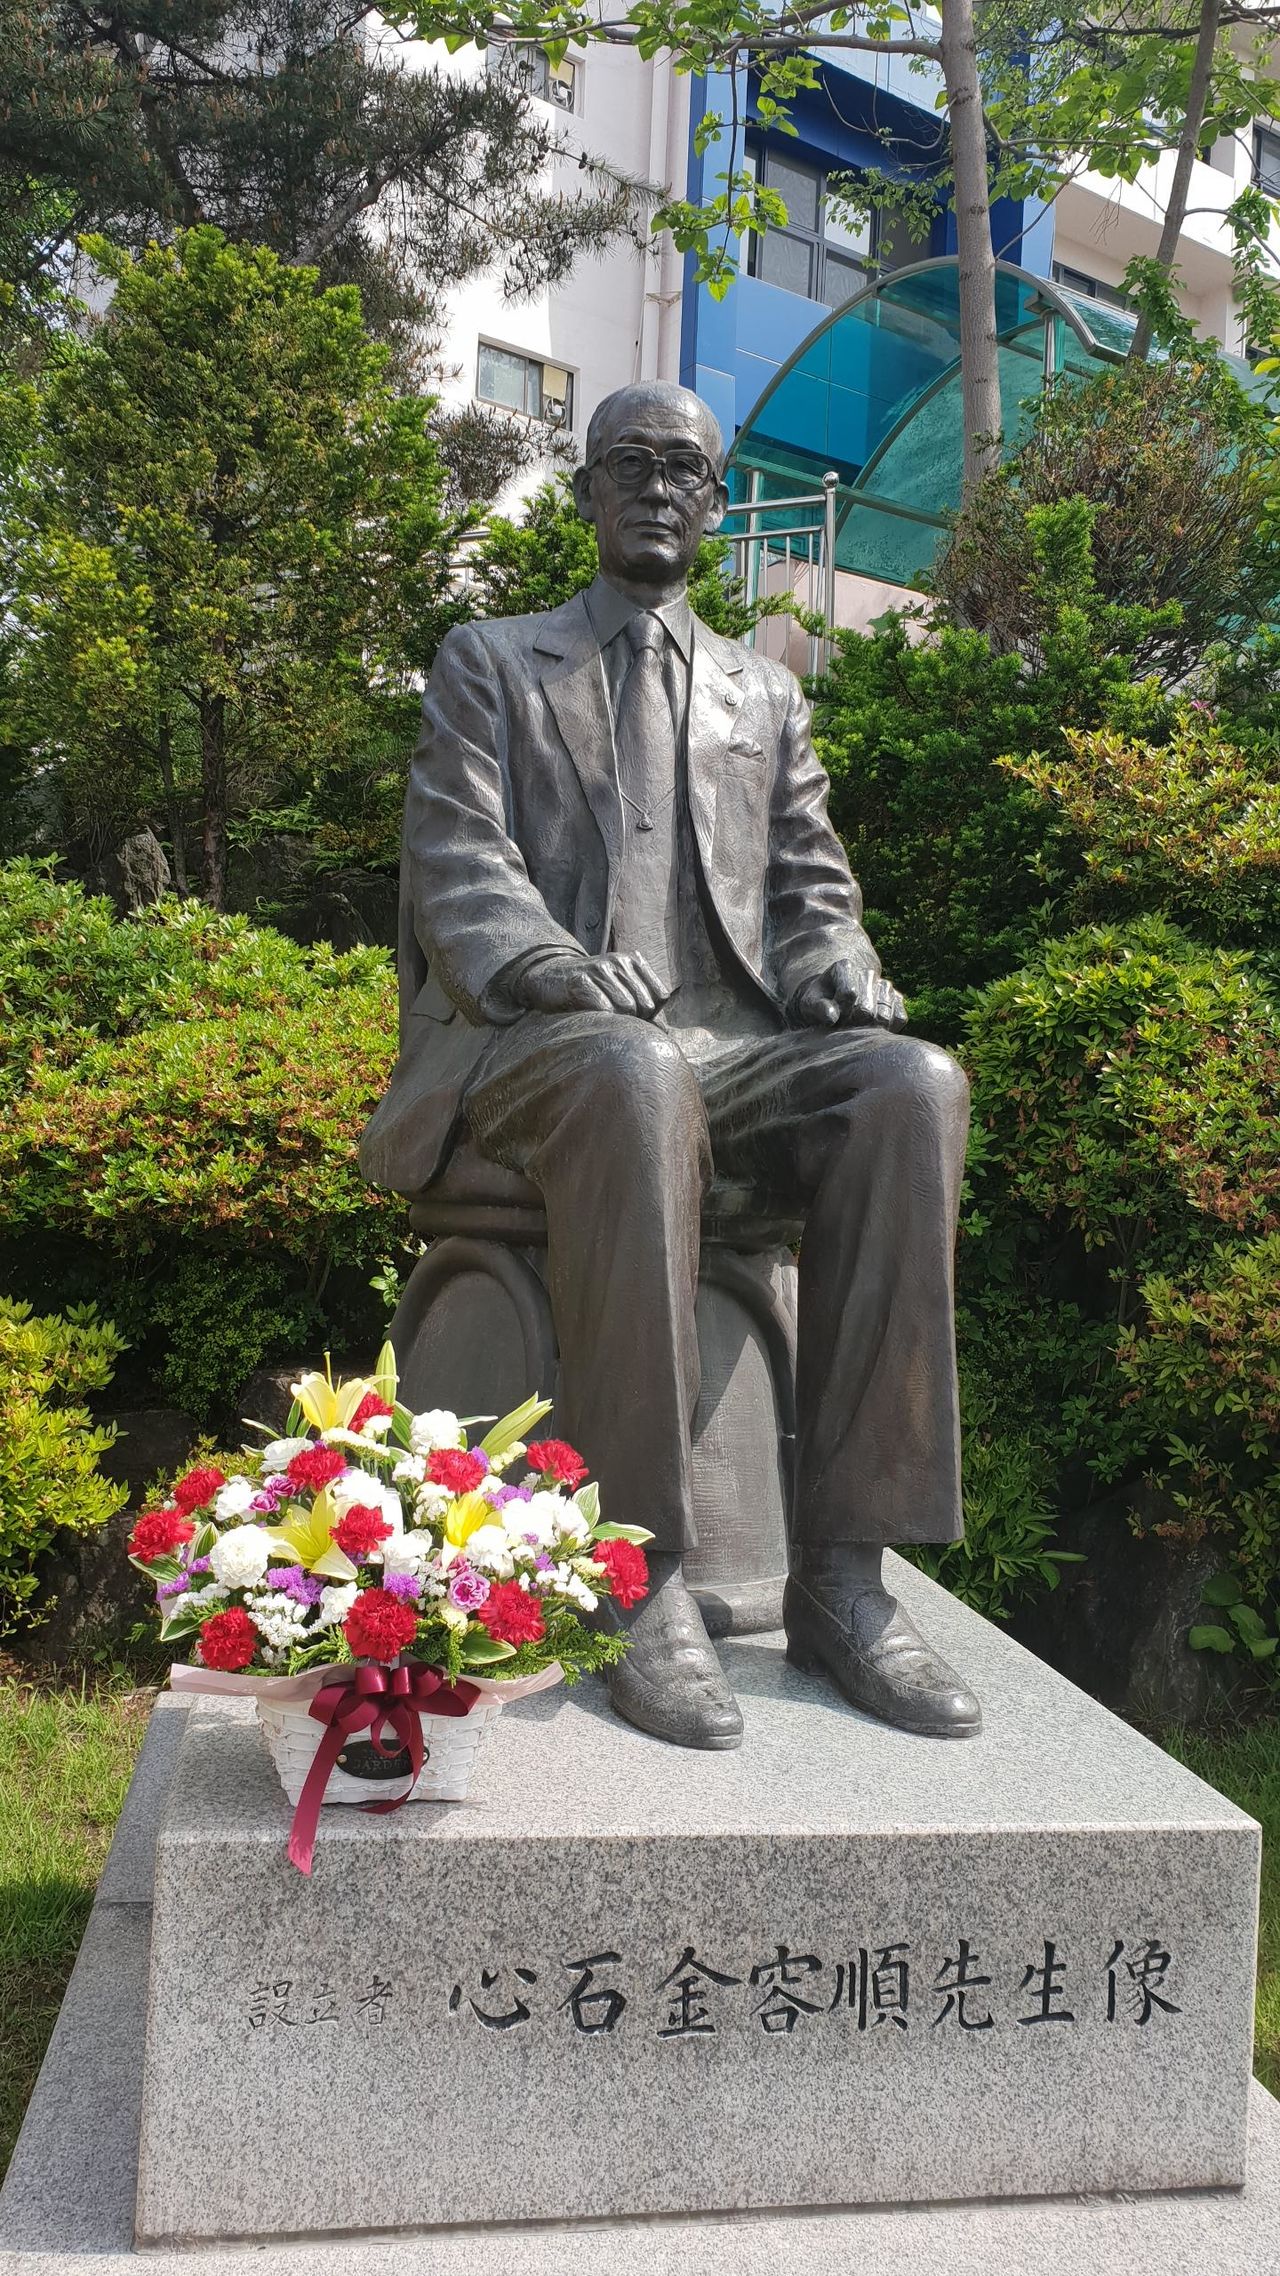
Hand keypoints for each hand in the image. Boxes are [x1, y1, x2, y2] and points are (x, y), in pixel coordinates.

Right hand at [516, 952, 669, 1017]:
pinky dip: (599, 1018)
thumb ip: (643, 1006)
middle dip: (633, 1019)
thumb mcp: (617, 990)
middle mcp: (619, 962)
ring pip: (626, 1008)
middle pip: (645, 1005)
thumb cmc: (587, 989)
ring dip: (615, 1020)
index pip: (661, 996)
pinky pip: (604, 1009)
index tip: (632, 1016)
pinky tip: (588, 1014)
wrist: (546, 975)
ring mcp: (599, 969)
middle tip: (612, 1018)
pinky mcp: (580, 981)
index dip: (650, 1014)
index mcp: (633, 962)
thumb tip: (667, 1034)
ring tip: (600, 1016)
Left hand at [790, 962, 905, 1030]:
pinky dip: (887, 1029)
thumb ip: (817, 1008)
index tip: (831, 1016)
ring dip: (868, 1028)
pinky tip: (872, 1027)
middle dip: (851, 1023)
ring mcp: (885, 985)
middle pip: (866, 1010)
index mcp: (844, 967)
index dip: (839, 1012)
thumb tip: (832, 1017)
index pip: (849, 995)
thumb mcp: (808, 1003)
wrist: (833, 1002)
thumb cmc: (818, 1002)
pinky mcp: (898, 999)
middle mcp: (868, 973)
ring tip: (855, 1025)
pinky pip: (900, 1019)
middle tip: (843, 1024)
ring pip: (884, 1016)